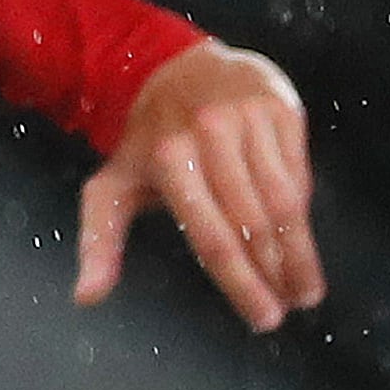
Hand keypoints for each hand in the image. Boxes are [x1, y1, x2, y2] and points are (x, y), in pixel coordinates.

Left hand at [78, 41, 323, 333]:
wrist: (178, 69)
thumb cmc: (146, 144)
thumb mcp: (111, 186)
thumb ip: (99, 242)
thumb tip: (85, 298)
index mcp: (167, 160)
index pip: (212, 237)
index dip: (241, 284)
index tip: (263, 320)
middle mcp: (210, 136)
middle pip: (252, 224)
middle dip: (274, 275)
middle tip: (287, 311)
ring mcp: (249, 119)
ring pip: (285, 202)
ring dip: (299, 253)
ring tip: (303, 290)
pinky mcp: (281, 109)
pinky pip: (299, 173)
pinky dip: (301, 215)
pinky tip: (302, 244)